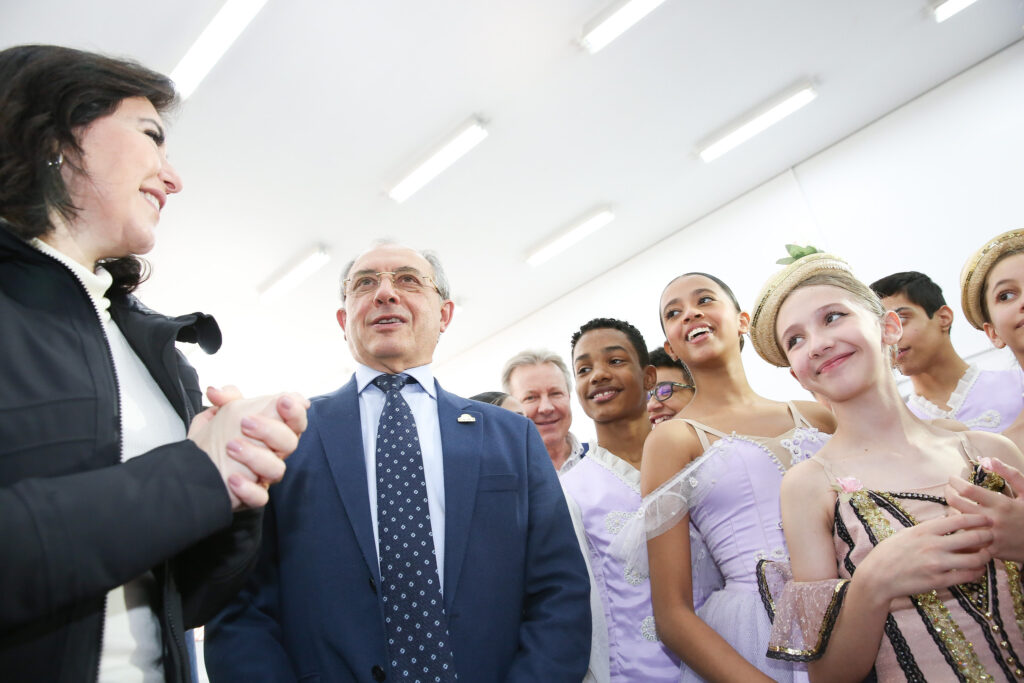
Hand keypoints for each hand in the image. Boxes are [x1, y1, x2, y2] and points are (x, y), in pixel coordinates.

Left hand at [189, 387, 308, 509]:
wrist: (193, 469)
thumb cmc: (216, 441)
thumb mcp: (220, 414)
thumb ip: (227, 398)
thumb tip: (216, 391)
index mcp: (273, 430)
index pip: (295, 419)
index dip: (295, 409)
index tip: (283, 400)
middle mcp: (273, 453)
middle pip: (290, 442)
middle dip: (270, 430)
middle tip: (245, 422)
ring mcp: (264, 475)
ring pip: (277, 469)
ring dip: (254, 456)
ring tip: (231, 447)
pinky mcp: (253, 496)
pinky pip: (259, 497)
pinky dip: (247, 488)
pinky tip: (232, 479)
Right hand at [856, 513, 992, 602]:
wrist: (877, 577)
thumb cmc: (890, 553)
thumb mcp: (907, 533)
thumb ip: (929, 528)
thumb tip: (949, 520)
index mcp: (924, 530)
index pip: (958, 520)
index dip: (977, 518)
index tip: (986, 519)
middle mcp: (933, 545)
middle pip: (972, 538)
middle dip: (987, 536)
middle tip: (991, 536)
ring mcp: (937, 564)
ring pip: (974, 559)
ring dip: (985, 556)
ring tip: (986, 554)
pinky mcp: (939, 581)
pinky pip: (967, 576)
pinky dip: (977, 572)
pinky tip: (977, 570)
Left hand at [946, 458, 1023, 562]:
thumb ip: (1009, 474)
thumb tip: (987, 459)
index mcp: (1000, 504)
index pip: (967, 489)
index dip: (954, 482)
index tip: (952, 478)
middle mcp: (992, 519)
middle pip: (956, 504)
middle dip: (948, 493)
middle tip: (948, 489)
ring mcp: (989, 536)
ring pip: (957, 522)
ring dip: (951, 512)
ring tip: (953, 506)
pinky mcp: (989, 550)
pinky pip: (965, 540)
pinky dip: (960, 531)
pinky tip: (960, 524)